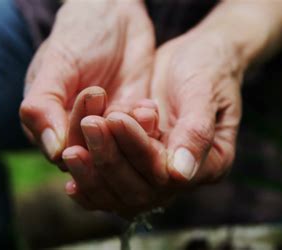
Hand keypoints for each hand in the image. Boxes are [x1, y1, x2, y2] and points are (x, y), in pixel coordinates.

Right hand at [19, 0, 154, 163]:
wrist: (114, 15)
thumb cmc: (77, 36)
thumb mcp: (57, 65)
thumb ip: (44, 105)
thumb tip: (53, 150)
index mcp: (51, 126)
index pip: (65, 150)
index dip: (78, 135)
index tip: (92, 101)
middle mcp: (80, 134)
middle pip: (95, 154)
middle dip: (105, 131)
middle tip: (107, 95)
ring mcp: (110, 129)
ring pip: (122, 149)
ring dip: (130, 132)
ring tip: (135, 106)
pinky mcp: (135, 121)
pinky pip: (144, 134)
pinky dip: (147, 124)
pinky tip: (147, 105)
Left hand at [61, 20, 244, 217]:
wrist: (197, 59)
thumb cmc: (207, 69)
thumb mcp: (204, 92)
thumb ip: (196, 131)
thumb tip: (180, 174)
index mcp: (211, 164)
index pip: (166, 171)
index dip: (138, 148)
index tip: (114, 119)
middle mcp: (184, 178)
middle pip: (141, 191)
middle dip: (110, 160)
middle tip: (89, 126)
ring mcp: (160, 177)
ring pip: (122, 195)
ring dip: (94, 175)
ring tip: (72, 151)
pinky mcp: (139, 169)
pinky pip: (112, 189)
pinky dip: (91, 184)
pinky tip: (70, 173)